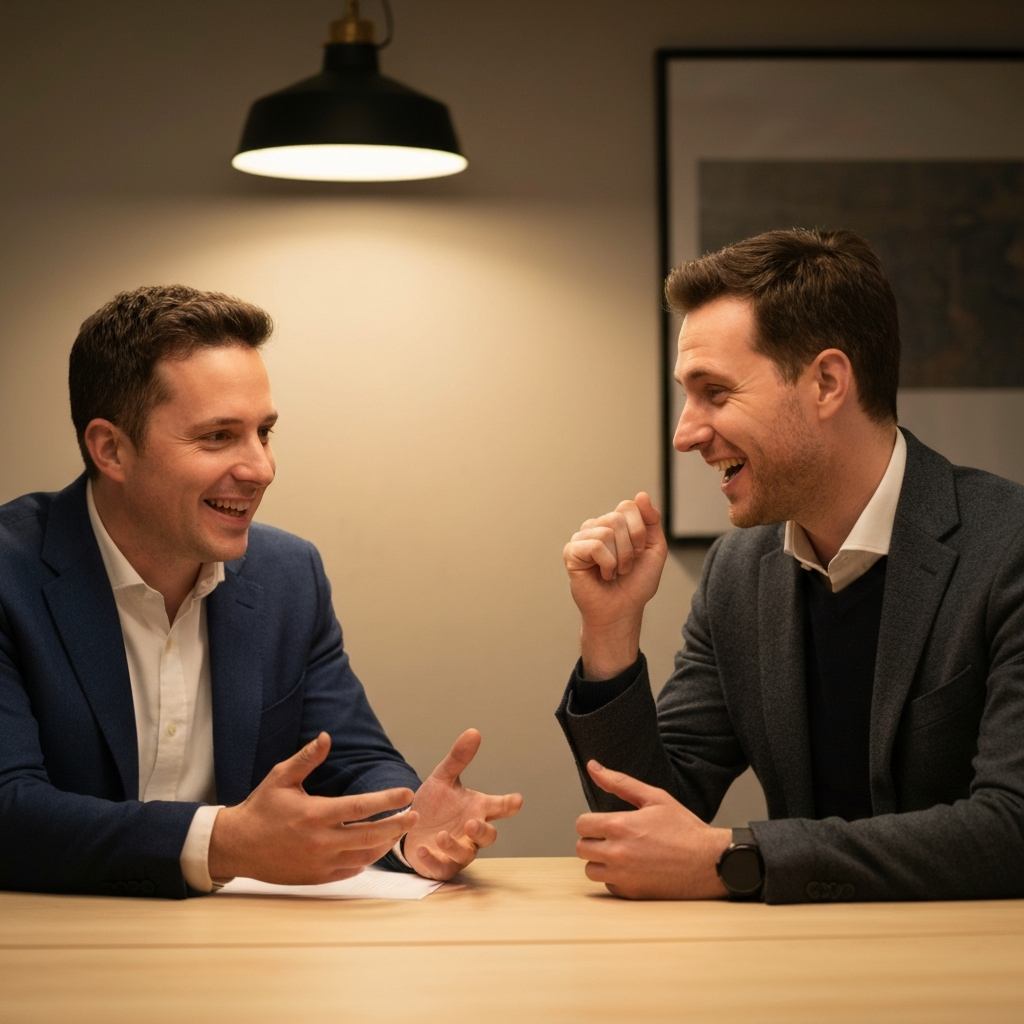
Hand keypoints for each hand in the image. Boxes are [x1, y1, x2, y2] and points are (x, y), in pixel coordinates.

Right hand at [208, 732, 417, 883]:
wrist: (237, 846)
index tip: (407, 793)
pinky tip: (374, 849)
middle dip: (397, 825)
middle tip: (415, 816)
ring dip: (385, 844)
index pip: (361, 807)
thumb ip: (307, 758)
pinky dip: (365, 861)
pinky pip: (349, 871)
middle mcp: (320, 841)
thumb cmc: (261, 808)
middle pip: (370, 835)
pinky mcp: (316, 877)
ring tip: (398, 832)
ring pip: (364, 857)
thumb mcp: (281, 777)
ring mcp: (319, 862)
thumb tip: (327, 737)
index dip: (387, 800)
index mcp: (315, 814)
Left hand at [404, 728, 522, 879]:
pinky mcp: (441, 865)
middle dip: (482, 831)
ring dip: (455, 846)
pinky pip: (442, 868)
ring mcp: (458, 851)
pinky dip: (433, 860)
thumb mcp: (442, 779)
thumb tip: (473, 732)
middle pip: (488, 836)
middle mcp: (471, 832)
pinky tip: (423, 850)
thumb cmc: (434, 805)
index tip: (516, 800)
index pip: (499, 807)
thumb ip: (458, 759)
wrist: (409, 826)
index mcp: (477, 809)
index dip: (509, 804)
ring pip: (466, 854)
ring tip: (440, 836)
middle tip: (470, 823)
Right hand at [563, 492, 667, 677]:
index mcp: (615, 523)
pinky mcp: (571, 552)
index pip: (629, 506)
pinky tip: (602, 574)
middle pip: (618, 518)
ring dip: (620, 559)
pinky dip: (607, 564)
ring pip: (607, 531)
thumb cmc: (636, 583)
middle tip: (626, 566)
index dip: (640, 531)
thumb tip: (640, 495)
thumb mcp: (654, 549)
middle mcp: (597, 526)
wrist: (623, 610)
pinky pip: (595, 545)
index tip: (640, 552)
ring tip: (614, 572)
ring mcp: (582, 538)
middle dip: (631, 547)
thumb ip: (652, 521)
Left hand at [575, 761, 730, 899]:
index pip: (581, 824)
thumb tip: (593, 767)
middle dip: (594, 840)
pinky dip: (616, 877)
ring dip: (601, 861)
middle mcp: (617, 853)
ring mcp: (623, 876)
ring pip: (591, 869)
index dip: (591, 822)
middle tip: (613, 837)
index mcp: (620, 826)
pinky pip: (608, 885)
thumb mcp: (655, 797)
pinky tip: (634, 868)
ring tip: (621, 853)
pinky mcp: (631, 894)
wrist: (709, 862)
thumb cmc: (685, 829)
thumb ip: (619, 782)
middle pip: (582, 848)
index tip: (603, 823)